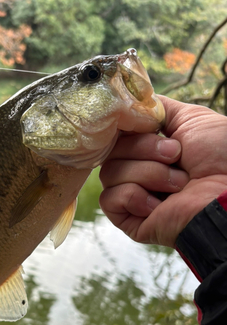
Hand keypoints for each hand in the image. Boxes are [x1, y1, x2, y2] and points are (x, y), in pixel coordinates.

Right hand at [99, 96, 226, 246]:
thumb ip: (155, 108)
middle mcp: (138, 171)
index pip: (116, 134)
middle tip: (175, 155)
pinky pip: (108, 199)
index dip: (124, 128)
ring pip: (109, 173)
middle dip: (144, 149)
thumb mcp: (189, 117)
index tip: (145, 125)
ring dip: (147, 174)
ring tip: (178, 183)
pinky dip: (134, 196)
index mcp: (149, 150)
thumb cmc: (220, 155)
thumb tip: (127, 104)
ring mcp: (132, 197)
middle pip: (111, 152)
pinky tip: (158, 205)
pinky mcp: (129, 219)